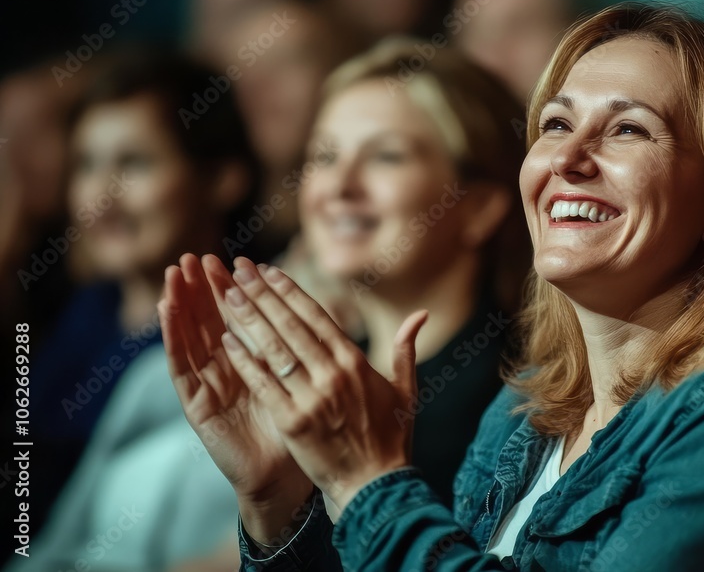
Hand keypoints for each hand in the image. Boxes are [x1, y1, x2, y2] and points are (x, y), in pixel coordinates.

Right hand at [159, 254, 312, 542]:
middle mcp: (229, 369)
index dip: (241, 289)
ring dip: (182, 303)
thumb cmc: (302, 430)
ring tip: (176, 273)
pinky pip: (181, 367)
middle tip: (199, 256)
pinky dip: (173, 338)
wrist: (285, 477)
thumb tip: (324, 315)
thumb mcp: (308, 383)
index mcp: (256, 361)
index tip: (239, 259)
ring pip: (191, 336)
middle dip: (206, 288)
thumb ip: (310, 350)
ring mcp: (210, 385)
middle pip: (213, 321)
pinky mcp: (197, 405)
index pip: (245, 318)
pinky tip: (168, 311)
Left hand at [218, 255, 426, 508]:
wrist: (376, 488)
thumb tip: (421, 314)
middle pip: (290, 326)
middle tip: (239, 271)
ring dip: (248, 320)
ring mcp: (311, 398)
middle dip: (262, 295)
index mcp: (356, 362)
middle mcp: (333, 375)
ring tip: (226, 295)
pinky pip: (264, 385)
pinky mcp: (293, 422)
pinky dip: (245, 361)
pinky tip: (227, 341)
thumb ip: (406, 348)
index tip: (269, 272)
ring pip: (274, 350)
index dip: (290, 292)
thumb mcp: (406, 389)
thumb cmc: (392, 439)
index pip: (317, 317)